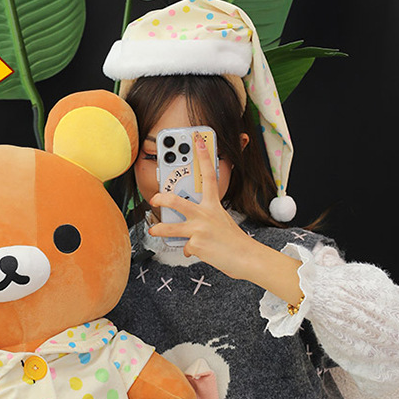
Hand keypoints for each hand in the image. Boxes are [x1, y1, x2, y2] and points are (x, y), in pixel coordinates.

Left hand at [149, 137, 303, 304]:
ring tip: (153, 230)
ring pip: (170, 227)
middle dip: (161, 198)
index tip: (198, 140)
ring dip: (159, 229)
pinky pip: (185, 247)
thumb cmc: (233, 241)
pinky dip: (190, 251)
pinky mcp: (196, 245)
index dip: (203, 157)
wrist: (246, 257)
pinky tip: (200, 252)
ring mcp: (199, 229)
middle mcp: (205, 214)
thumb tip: (188, 220)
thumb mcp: (222, 220)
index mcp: (213, 205)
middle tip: (153, 199)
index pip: (208, 176)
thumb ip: (206, 216)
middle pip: (176, 201)